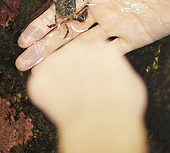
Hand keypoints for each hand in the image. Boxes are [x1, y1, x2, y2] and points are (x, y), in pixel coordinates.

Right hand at [16, 0, 169, 70]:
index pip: (62, 9)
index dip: (42, 24)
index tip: (23, 38)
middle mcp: (103, 8)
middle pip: (68, 32)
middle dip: (45, 47)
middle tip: (22, 64)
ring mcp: (119, 24)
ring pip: (86, 46)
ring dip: (64, 59)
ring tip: (43, 73)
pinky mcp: (138, 37)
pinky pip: (113, 53)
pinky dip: (97, 63)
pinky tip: (78, 76)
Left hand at [27, 38, 147, 151]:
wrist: (102, 122)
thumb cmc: (121, 105)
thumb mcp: (130, 83)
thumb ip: (116, 74)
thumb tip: (112, 78)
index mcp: (100, 47)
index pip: (89, 51)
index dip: (88, 66)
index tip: (89, 77)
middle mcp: (76, 48)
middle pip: (68, 55)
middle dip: (69, 70)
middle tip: (75, 89)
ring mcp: (56, 61)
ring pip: (51, 68)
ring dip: (55, 81)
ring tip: (65, 99)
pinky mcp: (40, 78)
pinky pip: (39, 85)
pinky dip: (44, 95)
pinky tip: (56, 105)